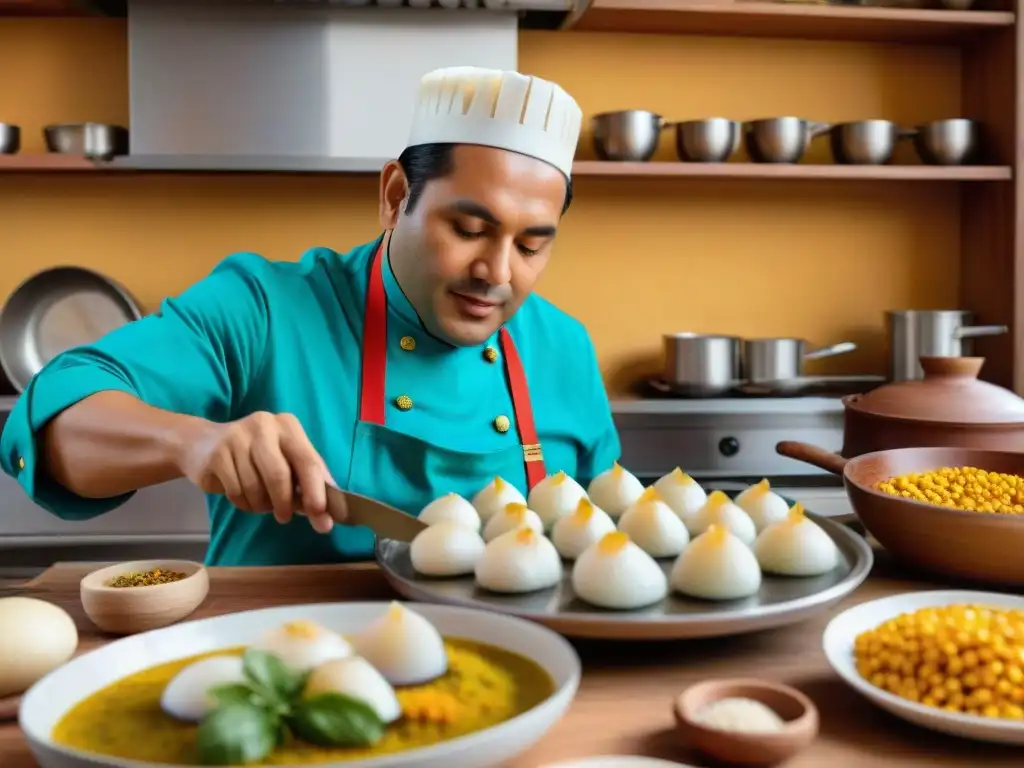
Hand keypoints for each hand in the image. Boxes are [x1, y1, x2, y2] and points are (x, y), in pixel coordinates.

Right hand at [176, 412, 343, 533]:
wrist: (203, 444)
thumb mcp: (286, 460)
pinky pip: (236, 491)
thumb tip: (327, 516)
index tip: (320, 515)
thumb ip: (308, 481)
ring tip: (262, 504)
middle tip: (285, 517)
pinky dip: (244, 504)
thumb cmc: (256, 456)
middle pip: (280, 475)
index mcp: (288, 426)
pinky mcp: (217, 454)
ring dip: (262, 505)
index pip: (308, 461)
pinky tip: (245, 499)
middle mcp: (264, 426)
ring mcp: (238, 438)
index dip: (315, 491)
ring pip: (256, 487)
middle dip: (285, 503)